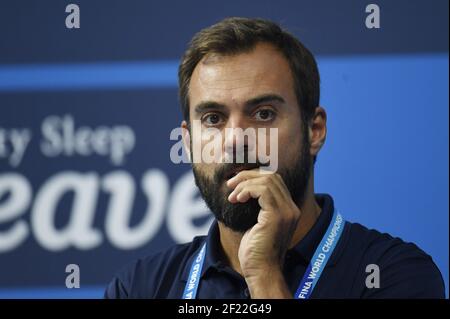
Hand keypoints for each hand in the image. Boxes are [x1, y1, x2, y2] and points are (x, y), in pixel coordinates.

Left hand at [226, 169, 301, 297]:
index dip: (254, 177)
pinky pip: (262, 190)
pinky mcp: (276, 215)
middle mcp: (291, 208)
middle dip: (248, 176)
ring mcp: (286, 211)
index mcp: (288, 209)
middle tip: (230, 184)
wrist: (261, 271)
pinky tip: (237, 199)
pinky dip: (246, 190)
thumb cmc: (256, 251)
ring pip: (267, 180)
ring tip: (232, 196)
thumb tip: (244, 189)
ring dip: (244, 184)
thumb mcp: (257, 224)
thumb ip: (258, 207)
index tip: (236, 184)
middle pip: (272, 176)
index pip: (275, 181)